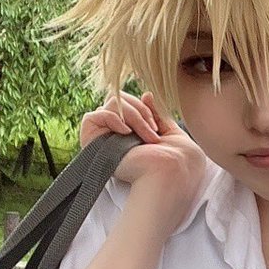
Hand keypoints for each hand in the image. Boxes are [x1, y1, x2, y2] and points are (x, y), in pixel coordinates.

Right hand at [80, 92, 206, 229]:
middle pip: (121, 99)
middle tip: (153, 132)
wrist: (170, 174)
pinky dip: (112, 119)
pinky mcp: (92, 142)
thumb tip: (146, 94)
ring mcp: (105, 136)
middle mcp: (117, 132)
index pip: (131, 102)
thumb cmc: (177, 159)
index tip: (157, 125)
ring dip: (133, 117)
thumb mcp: (172, 132)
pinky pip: (92, 116)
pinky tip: (125, 133)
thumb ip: (158, 114)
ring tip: (145, 137)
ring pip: (112, 104)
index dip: (144, 107)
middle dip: (141, 111)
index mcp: (134, 131)